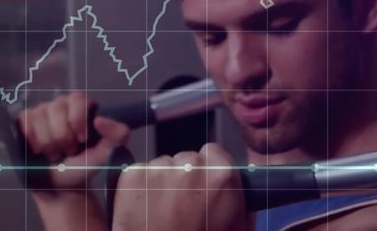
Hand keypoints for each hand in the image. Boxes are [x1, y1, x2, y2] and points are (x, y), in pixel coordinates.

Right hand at [17, 92, 129, 189]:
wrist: (61, 185)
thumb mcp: (107, 153)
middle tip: (69, 151)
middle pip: (57, 108)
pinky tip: (39, 151)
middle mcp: (62, 105)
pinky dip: (33, 140)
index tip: (82, 140)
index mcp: (83, 106)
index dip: (78, 120)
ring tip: (55, 153)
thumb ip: (118, 135)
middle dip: (63, 136)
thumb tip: (100, 119)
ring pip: (40, 116)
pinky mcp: (24, 121)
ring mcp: (42, 111)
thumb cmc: (84, 165)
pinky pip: (25, 121)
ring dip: (48, 143)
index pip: (78, 99)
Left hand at [113, 143, 248, 230]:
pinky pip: (137, 174)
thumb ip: (241, 201)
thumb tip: (242, 185)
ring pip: (161, 166)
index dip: (206, 171)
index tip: (200, 187)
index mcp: (223, 175)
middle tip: (179, 208)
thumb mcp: (238, 228)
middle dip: (182, 178)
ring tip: (160, 213)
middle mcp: (192, 165)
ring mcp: (160, 169)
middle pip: (185, 159)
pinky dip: (138, 189)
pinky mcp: (134, 176)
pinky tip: (143, 211)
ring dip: (160, 184)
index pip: (212, 152)